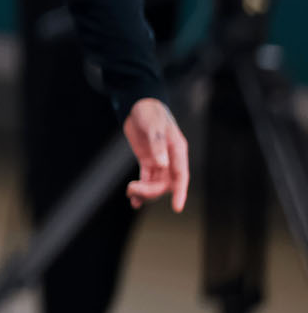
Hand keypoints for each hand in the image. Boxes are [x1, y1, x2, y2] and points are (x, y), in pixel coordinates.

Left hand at [122, 97, 188, 211]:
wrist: (139, 106)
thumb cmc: (151, 113)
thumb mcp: (154, 126)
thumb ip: (158, 144)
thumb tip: (162, 164)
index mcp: (178, 151)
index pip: (181, 176)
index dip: (180, 192)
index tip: (177, 207)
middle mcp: (170, 158)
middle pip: (166, 183)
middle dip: (152, 191)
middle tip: (133, 188)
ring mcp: (159, 161)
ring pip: (156, 184)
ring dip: (145, 192)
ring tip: (130, 193)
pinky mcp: (147, 161)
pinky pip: (146, 179)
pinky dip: (140, 188)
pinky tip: (133, 198)